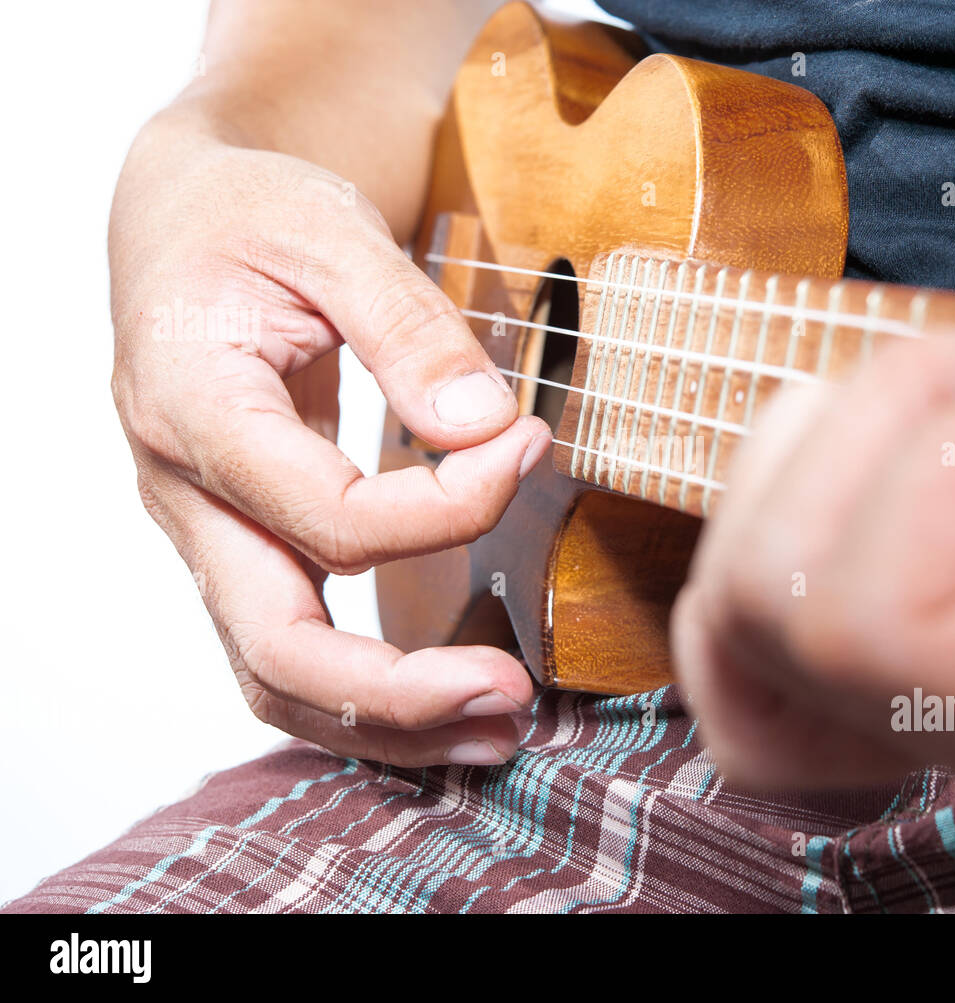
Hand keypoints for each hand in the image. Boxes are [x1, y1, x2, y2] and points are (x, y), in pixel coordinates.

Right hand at [111, 115, 549, 766]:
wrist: (181, 225)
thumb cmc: (245, 217)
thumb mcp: (328, 232)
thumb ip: (406, 327)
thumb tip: (484, 428)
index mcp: (192, 410)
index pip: (329, 516)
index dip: (448, 508)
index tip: (527, 448)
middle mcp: (186, 494)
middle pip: (278, 648)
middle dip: (402, 692)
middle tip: (513, 696)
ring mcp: (210, 531)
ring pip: (279, 675)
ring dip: (389, 721)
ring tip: (496, 730)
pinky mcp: (244, 543)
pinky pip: (292, 645)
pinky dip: (369, 688)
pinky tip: (444, 699)